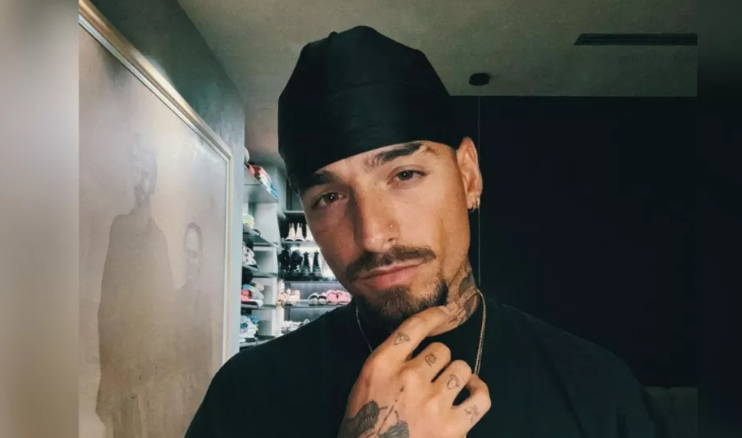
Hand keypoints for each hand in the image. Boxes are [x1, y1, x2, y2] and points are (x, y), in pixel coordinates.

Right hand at [338, 306, 490, 437]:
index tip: (445, 311)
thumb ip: (388, 364)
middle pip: (441, 350)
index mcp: (382, 365)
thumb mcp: (364, 386)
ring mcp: (433, 402)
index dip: (434, 316)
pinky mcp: (453, 426)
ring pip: (461, 368)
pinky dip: (478, 392)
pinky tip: (471, 393)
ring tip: (448, 388)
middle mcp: (409, 377)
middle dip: (438, 362)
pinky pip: (480, 397)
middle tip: (430, 378)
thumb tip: (416, 350)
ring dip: (456, 376)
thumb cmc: (363, 428)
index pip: (414, 327)